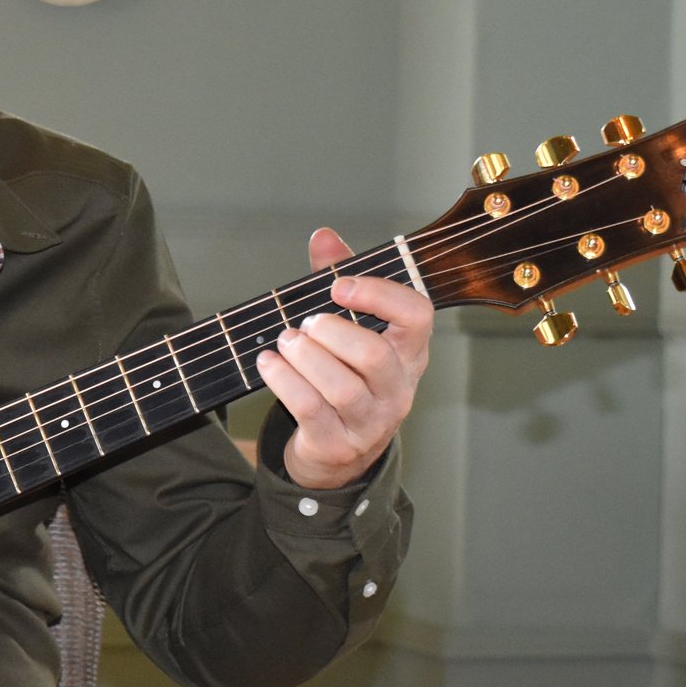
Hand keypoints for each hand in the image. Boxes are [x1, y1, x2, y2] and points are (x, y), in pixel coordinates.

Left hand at [253, 227, 433, 489]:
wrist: (338, 450)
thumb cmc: (344, 374)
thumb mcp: (347, 326)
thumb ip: (336, 278)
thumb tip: (324, 236)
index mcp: (409, 352)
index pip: (417, 315)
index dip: (379, 294)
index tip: (339, 285)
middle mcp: (398, 388)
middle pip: (374, 355)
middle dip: (331, 331)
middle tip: (306, 323)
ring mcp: (371, 421)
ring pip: (343, 387)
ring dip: (305, 357)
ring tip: (285, 341)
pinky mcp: (338, 444)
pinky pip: (311, 410)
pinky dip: (284, 381)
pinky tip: (268, 363)